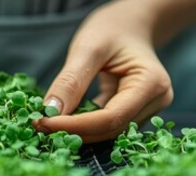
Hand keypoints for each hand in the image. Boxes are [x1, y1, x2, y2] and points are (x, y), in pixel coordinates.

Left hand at [36, 1, 174, 142]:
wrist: (130, 24)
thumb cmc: (112, 29)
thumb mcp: (88, 48)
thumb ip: (71, 81)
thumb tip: (50, 112)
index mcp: (151, 83)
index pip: (111, 118)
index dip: (77, 126)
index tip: (44, 123)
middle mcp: (157, 100)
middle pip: (111, 128)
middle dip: (74, 131)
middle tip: (39, 124)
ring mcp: (149, 108)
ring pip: (109, 130)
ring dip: (78, 130)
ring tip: (48, 121)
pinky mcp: (136, 111)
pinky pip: (108, 124)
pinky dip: (85, 123)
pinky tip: (64, 117)